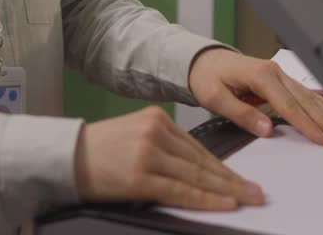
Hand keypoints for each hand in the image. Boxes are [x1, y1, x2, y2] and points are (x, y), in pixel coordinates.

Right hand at [74, 106, 265, 210]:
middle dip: (233, 180)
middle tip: (256, 193)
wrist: (65, 157)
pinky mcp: (141, 176)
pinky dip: (206, 199)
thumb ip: (166, 147)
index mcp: (156, 118)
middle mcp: (155, 132)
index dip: (224, 167)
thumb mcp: (136, 136)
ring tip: (247, 200)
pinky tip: (224, 204)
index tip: (243, 180)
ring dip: (226, 191)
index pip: (198, 148)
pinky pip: (181, 190)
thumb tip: (202, 172)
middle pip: (202, 161)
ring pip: (197, 176)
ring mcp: (148, 153)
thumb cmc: (98, 152)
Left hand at [188, 48, 322, 145]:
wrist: (202, 61)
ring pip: (309, 96)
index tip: (322, 139)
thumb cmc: (207, 77)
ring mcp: (279, 74)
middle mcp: (274, 72)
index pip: (288, 105)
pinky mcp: (280, 80)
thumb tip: (266, 129)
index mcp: (260, 75)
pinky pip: (303, 93)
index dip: (306, 124)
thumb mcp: (215, 97)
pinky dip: (322, 103)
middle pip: (305, 100)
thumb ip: (241, 113)